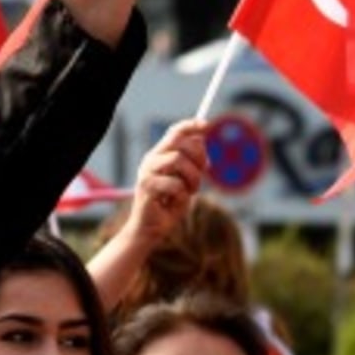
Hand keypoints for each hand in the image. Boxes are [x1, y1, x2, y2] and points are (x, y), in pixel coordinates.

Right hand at [125, 119, 208, 249]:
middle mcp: (150, 160)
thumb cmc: (170, 204)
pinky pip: (175, 184)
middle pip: (178, 142)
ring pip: (177, 160)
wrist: (151, 228)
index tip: (208, 125)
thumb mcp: (187, 180)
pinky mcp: (146, 188)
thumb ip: (192, 161)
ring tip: (191, 191)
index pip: (174, 132)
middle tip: (205, 171)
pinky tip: (176, 202)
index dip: (191, 125)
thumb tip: (201, 139)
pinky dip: (183, 195)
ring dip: (193, 178)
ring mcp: (146, 173)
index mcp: (159, 155)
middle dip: (198, 155)